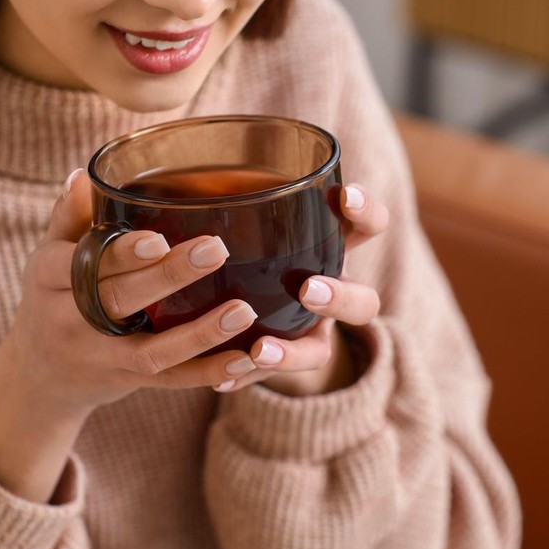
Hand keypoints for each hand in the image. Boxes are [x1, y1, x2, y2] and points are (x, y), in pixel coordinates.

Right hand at [0, 169, 264, 500]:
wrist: (39, 373)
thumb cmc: (54, 295)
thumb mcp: (50, 254)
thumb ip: (70, 217)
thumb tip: (83, 175)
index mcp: (48, 278)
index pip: (83, 265)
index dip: (119, 255)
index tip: (156, 239)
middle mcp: (69, 321)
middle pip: (120, 301)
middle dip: (168, 277)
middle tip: (215, 250)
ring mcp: (101, 358)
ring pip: (150, 352)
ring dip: (200, 334)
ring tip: (243, 310)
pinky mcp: (129, 381)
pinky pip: (172, 381)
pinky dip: (210, 372)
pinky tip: (247, 357)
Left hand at [215, 184, 389, 396]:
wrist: (237, 310)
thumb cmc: (247, 247)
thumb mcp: (248, 220)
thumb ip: (234, 200)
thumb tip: (179, 169)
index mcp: (331, 251)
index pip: (369, 227)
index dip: (366, 212)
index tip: (343, 194)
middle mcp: (332, 294)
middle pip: (364, 303)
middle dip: (340, 297)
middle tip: (307, 289)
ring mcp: (312, 335)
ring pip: (320, 351)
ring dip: (293, 352)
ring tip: (260, 350)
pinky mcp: (281, 364)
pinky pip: (272, 379)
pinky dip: (246, 375)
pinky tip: (222, 379)